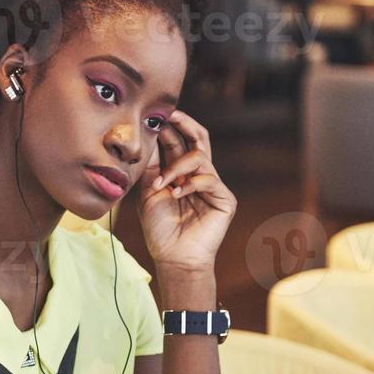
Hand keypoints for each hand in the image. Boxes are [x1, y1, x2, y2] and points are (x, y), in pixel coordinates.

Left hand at [138, 110, 236, 273]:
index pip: (179, 141)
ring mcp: (213, 186)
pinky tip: (176, 194)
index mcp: (181, 172)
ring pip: (200, 157)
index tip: (154, 116)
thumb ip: (152, 166)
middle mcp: (199, 175)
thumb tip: (149, 135)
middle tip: (169, 115)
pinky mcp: (224, 199)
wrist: (173, 258)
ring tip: (162, 184)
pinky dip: (189, 184)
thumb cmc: (160, 228)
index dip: (169, 127)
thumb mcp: (149, 191)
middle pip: (199, 138)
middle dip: (184, 124)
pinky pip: (209, 179)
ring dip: (176, 166)